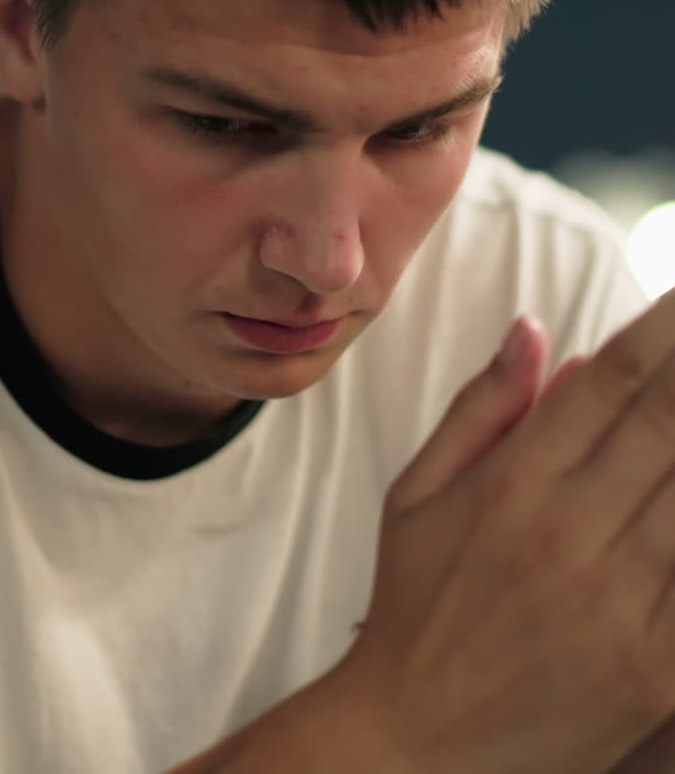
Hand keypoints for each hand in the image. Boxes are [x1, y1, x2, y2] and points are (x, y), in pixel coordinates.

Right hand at [325, 289, 674, 773]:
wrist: (412, 746)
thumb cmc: (414, 608)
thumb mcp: (417, 495)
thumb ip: (481, 408)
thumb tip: (532, 331)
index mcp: (514, 484)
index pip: (611, 380)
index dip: (661, 329)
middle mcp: (573, 532)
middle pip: (667, 421)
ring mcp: (622, 603)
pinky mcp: (655, 668)